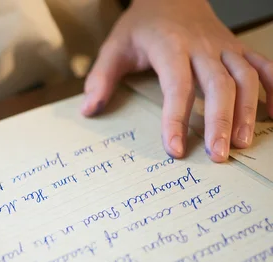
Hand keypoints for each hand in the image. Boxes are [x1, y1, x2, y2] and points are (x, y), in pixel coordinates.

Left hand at [81, 0, 272, 161]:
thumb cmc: (143, 25)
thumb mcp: (115, 46)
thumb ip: (101, 77)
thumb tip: (88, 110)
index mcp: (171, 47)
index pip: (177, 88)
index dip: (176, 120)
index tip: (175, 150)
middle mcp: (203, 47)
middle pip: (219, 86)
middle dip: (220, 123)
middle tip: (218, 156)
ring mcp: (224, 47)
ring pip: (245, 78)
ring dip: (247, 112)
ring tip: (242, 143)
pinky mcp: (237, 49)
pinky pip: (264, 67)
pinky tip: (271, 116)